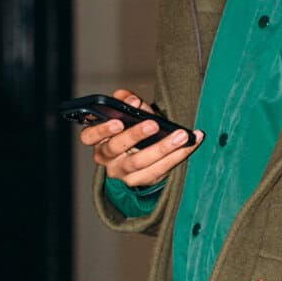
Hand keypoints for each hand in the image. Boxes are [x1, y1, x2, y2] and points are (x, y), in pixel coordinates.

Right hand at [81, 90, 201, 187]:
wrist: (139, 156)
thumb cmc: (129, 128)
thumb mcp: (125, 112)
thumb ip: (125, 101)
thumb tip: (132, 100)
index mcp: (98, 139)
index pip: (89, 136)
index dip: (101, 130)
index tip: (118, 122)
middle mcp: (107, 158)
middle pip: (117, 148)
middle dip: (135, 135)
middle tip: (154, 124)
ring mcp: (123, 173)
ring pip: (141, 162)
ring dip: (163, 147)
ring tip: (182, 135)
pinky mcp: (142, 180)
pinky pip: (161, 169)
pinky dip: (179, 155)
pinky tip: (193, 142)